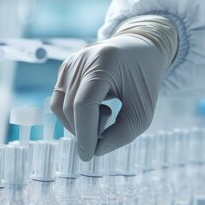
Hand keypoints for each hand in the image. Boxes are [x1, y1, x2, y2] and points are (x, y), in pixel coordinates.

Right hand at [51, 34, 171, 160]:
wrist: (140, 48)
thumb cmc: (144, 78)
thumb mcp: (143, 109)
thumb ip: (123, 133)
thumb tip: (95, 151)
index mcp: (104, 62)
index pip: (84, 103)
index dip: (84, 133)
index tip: (88, 156)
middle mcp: (81, 59)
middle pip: (71, 108)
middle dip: (85, 130)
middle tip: (108, 131)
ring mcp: (69, 62)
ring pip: (60, 107)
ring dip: (80, 123)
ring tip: (106, 114)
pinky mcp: (64, 69)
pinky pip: (60, 101)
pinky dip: (75, 114)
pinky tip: (97, 106)